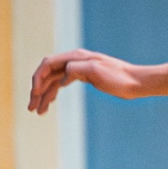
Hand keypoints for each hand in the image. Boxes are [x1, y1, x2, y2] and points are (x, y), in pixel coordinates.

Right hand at [28, 48, 144, 113]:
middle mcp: (74, 60)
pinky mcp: (83, 76)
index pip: (48, 64)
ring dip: (44, 95)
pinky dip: (54, 93)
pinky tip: (49, 103)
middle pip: (48, 74)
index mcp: (75, 57)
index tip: (35, 95)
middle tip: (31, 108)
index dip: (38, 79)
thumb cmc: (119, 78)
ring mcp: (78, 68)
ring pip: (54, 81)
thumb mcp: (97, 71)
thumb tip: (61, 78)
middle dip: (37, 90)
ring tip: (38, 111)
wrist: (136, 82)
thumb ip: (76, 70)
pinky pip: (62, 83)